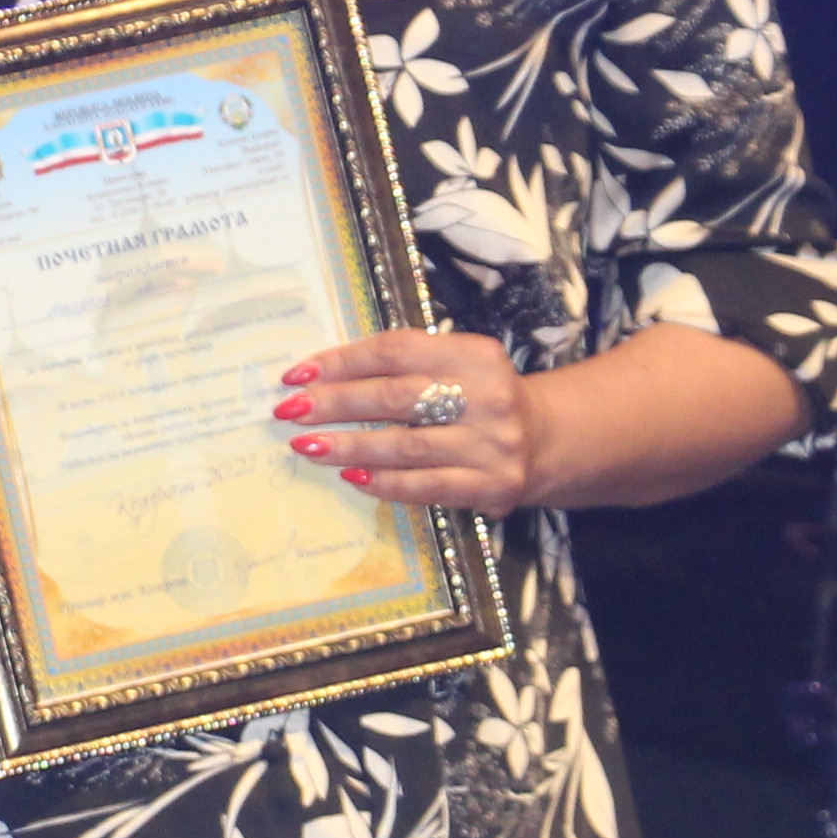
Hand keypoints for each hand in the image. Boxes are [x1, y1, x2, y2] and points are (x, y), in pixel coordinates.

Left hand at [274, 327, 538, 511]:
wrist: (545, 440)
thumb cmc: (478, 397)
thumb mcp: (454, 364)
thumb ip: (402, 364)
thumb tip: (319, 376)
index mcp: (475, 353)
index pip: (396, 351)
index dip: (342, 361)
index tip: (297, 374)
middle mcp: (488, 396)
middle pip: (396, 396)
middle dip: (336, 403)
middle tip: (290, 410)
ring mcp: (493, 444)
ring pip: (406, 446)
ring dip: (349, 447)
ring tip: (307, 446)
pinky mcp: (492, 486)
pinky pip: (426, 486)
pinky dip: (383, 482)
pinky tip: (351, 476)